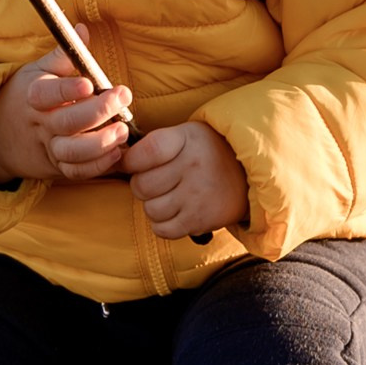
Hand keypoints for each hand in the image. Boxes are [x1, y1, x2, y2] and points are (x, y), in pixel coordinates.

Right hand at [0, 26, 133, 183]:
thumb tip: (82, 29)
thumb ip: (63, 54)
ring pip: (72, 152)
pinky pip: (77, 172)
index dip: (68, 90)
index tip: (90, 84)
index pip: (48, 94)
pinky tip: (117, 152)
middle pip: (67, 123)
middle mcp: (41, 124)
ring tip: (123, 130)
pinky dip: (98, 167)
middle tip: (123, 97)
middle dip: (98, 111)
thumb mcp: (38, 71)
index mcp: (33, 95)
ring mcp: (49, 147)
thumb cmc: (27, 95)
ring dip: (101, 144)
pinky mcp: (57, 167)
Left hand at [123, 123, 247, 239]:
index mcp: (186, 140)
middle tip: (158, 181)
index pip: (144, 153)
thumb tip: (116, 159)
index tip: (134, 163)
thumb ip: (153, 144)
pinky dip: (163, 224)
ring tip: (169, 196)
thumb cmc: (208, 152)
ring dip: (154, 205)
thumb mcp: (186, 134)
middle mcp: (192, 167)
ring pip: (151, 209)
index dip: (131, 161)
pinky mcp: (200, 220)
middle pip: (141, 186)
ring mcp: (197, 196)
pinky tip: (174, 212)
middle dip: (142, 185)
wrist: (249, 174)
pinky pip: (163, 230)